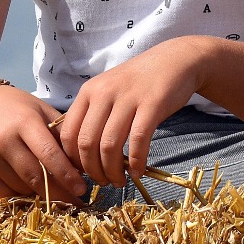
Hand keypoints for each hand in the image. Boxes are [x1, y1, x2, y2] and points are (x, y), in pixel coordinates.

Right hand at [0, 86, 88, 201]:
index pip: (49, 155)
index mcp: (23, 122)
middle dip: (59, 192)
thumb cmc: (15, 108)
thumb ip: (61, 134)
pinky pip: (6, 193)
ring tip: (52, 188)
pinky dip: (20, 193)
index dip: (67, 175)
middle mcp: (3, 141)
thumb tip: (82, 164)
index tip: (82, 189)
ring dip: (40, 192)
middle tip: (75, 200)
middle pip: (36, 177)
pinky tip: (28, 184)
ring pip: (23, 188)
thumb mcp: (41, 110)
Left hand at [60, 36, 208, 184]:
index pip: (68, 133)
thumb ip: (92, 115)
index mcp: (88, 92)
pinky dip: (136, 162)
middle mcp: (104, 93)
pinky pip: (138, 141)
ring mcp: (128, 98)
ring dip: (112, 171)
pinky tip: (138, 172)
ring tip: (119, 182)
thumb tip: (79, 153)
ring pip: (109, 146)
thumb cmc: (139, 81)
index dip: (73, 160)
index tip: (83, 173)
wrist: (175, 60)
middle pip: (87, 143)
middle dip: (92, 171)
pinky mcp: (152, 104)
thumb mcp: (107, 90)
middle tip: (102, 183)